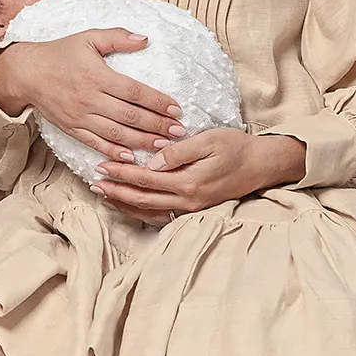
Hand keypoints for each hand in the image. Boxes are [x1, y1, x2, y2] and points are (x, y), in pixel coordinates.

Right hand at [0, 29, 182, 157]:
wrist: (26, 73)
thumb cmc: (61, 53)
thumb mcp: (88, 38)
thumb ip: (117, 38)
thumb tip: (145, 39)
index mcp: (97, 76)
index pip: (134, 92)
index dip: (157, 102)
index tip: (176, 109)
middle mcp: (90, 99)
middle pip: (130, 117)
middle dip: (157, 126)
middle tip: (180, 132)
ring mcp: (80, 117)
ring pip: (116, 134)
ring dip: (142, 142)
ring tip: (164, 147)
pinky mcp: (72, 129)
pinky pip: (96, 144)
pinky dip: (114, 153)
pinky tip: (132, 158)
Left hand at [92, 129, 304, 221]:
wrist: (261, 165)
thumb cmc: (236, 148)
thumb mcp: (209, 140)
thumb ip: (180, 151)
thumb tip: (153, 159)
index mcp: (188, 182)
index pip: (146, 179)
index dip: (122, 172)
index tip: (102, 164)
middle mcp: (187, 201)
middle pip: (142, 198)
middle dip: (115, 190)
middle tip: (94, 181)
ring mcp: (190, 209)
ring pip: (148, 211)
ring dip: (124, 203)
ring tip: (103, 193)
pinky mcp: (193, 209)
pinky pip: (160, 215)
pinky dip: (140, 210)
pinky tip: (128, 204)